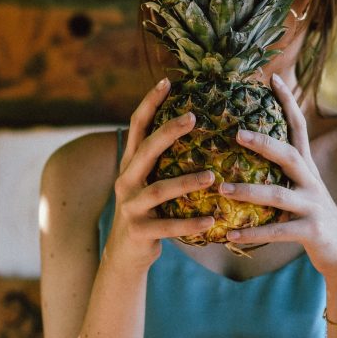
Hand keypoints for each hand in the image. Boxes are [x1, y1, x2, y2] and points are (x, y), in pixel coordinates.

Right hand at [105, 78, 214, 270]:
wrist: (124, 255)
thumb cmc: (148, 212)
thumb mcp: (149, 183)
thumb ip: (163, 160)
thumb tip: (197, 128)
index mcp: (130, 165)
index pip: (136, 127)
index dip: (148, 103)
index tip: (166, 82)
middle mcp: (126, 181)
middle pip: (145, 150)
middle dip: (167, 132)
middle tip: (193, 117)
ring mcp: (131, 207)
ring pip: (158, 190)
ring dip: (186, 182)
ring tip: (212, 176)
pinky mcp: (139, 232)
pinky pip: (168, 226)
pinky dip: (189, 224)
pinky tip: (211, 221)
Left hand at [220, 74, 336, 279]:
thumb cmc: (312, 217)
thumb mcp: (301, 189)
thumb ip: (280, 172)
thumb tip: (248, 150)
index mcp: (306, 168)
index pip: (299, 127)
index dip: (288, 101)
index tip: (273, 77)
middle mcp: (311, 182)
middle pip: (289, 155)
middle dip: (264, 142)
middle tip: (236, 132)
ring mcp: (313, 206)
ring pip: (278, 195)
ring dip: (248, 191)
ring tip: (222, 188)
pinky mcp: (312, 231)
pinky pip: (278, 231)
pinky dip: (253, 233)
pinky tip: (231, 234)